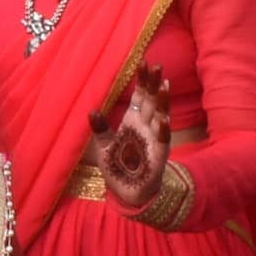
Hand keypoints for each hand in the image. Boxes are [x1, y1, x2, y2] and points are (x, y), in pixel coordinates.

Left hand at [87, 66, 172, 215]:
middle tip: (157, 66)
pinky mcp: (158, 156)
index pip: (139, 96)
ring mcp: (154, 140)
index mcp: (132, 121)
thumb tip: (91, 110)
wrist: (129, 193)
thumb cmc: (118, 167)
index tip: (143, 62)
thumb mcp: (103, 146)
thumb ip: (100, 129)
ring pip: (160, 117)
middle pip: (151, 101)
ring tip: (164, 86)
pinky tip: (163, 120)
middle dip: (154, 84)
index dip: (142, 81)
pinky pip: (162, 141)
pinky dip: (163, 131)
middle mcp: (145, 127)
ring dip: (162, 102)